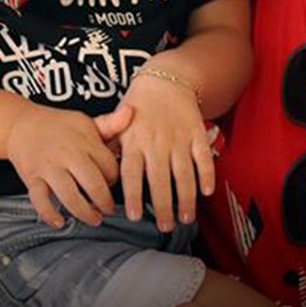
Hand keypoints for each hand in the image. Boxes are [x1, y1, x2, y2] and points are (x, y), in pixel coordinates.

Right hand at [6, 103, 129, 227]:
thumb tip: (132, 111)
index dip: (115, 179)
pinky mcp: (32, 178)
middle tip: (109, 209)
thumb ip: (110, 123)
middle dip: (105, 202)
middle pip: (93, 184)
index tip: (113, 184)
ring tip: (94, 219)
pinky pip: (40, 200)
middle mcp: (68, 154)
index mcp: (84, 141)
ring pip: (70, 196)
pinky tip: (60, 222)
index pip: (109, 167)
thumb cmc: (59, 126)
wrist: (21, 124)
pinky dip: (50, 214)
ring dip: (85, 213)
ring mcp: (49, 167)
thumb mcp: (85, 122)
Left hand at [119, 71, 213, 230]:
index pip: (131, 173)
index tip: (134, 217)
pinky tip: (206, 192)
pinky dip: (206, 174)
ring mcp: (178, 138)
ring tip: (185, 218)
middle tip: (165, 227)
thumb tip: (99, 173)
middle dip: (163, 206)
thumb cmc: (138, 105)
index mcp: (134, 140)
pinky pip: (203, 157)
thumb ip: (111, 148)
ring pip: (183, 173)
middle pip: (159, 179)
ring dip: (186, 198)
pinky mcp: (196, 133)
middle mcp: (156, 141)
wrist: (165, 80)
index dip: (132, 196)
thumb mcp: (118, 124)